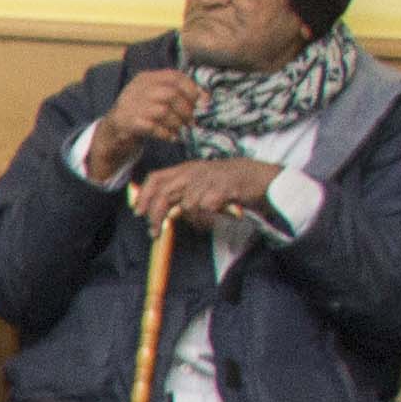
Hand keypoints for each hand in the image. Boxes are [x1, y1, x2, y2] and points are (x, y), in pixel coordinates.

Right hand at [84, 67, 206, 182]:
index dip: (192, 88)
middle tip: (192, 120)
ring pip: (163, 111)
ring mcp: (131, 106)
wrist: (112, 131)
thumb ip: (175, 92)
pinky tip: (171, 137)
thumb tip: (205, 98)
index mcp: (146, 78)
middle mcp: (137, 89)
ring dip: (177, 123)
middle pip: (170, 94)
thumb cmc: (141, 112)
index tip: (203, 101)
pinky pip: (153, 128)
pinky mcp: (127, 123)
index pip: (174, 76)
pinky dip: (166, 133)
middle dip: (186, 109)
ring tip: (182, 129)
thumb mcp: (154, 95)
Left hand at [132, 154, 284, 231]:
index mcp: (188, 168)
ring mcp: (210, 178)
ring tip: (208, 218)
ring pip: (187, 205)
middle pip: (164, 194)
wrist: (262, 178)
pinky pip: (207, 207)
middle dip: (156, 216)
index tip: (138, 213)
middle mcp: (196, 171)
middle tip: (154, 233)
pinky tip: (221, 211)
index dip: (144, 196)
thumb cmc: (230, 184)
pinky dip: (211, 215)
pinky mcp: (224, 188)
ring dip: (194, 218)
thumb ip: (181, 194)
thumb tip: (162, 212)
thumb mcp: (201, 184)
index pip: (156, 178)